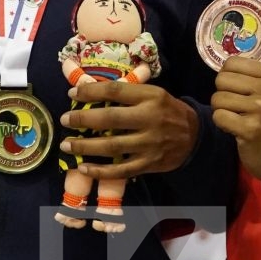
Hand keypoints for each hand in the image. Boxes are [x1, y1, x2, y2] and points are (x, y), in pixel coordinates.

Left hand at [60, 79, 200, 177]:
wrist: (195, 136)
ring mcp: (150, 144)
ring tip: (66, 145)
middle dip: (83, 119)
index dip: (91, 91)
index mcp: (151, 97)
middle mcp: (150, 119)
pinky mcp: (150, 164)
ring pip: (112, 146)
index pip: (115, 90)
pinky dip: (100, 171)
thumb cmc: (168, 111)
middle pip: (110, 118)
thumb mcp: (154, 93)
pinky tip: (84, 168)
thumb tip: (91, 89)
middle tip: (64, 120)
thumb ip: (129, 92)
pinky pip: (121, 170)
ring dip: (85, 147)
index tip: (73, 93)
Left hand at [211, 57, 260, 181]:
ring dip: (221, 110)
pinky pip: (218, 116)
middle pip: (221, 79)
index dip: (227, 77)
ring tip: (236, 117)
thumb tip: (221, 68)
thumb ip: (248, 75)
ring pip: (217, 99)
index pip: (231, 63)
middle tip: (236, 106)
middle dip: (223, 94)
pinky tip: (235, 128)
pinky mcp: (250, 128)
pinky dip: (222, 123)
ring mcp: (260, 108)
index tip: (238, 90)